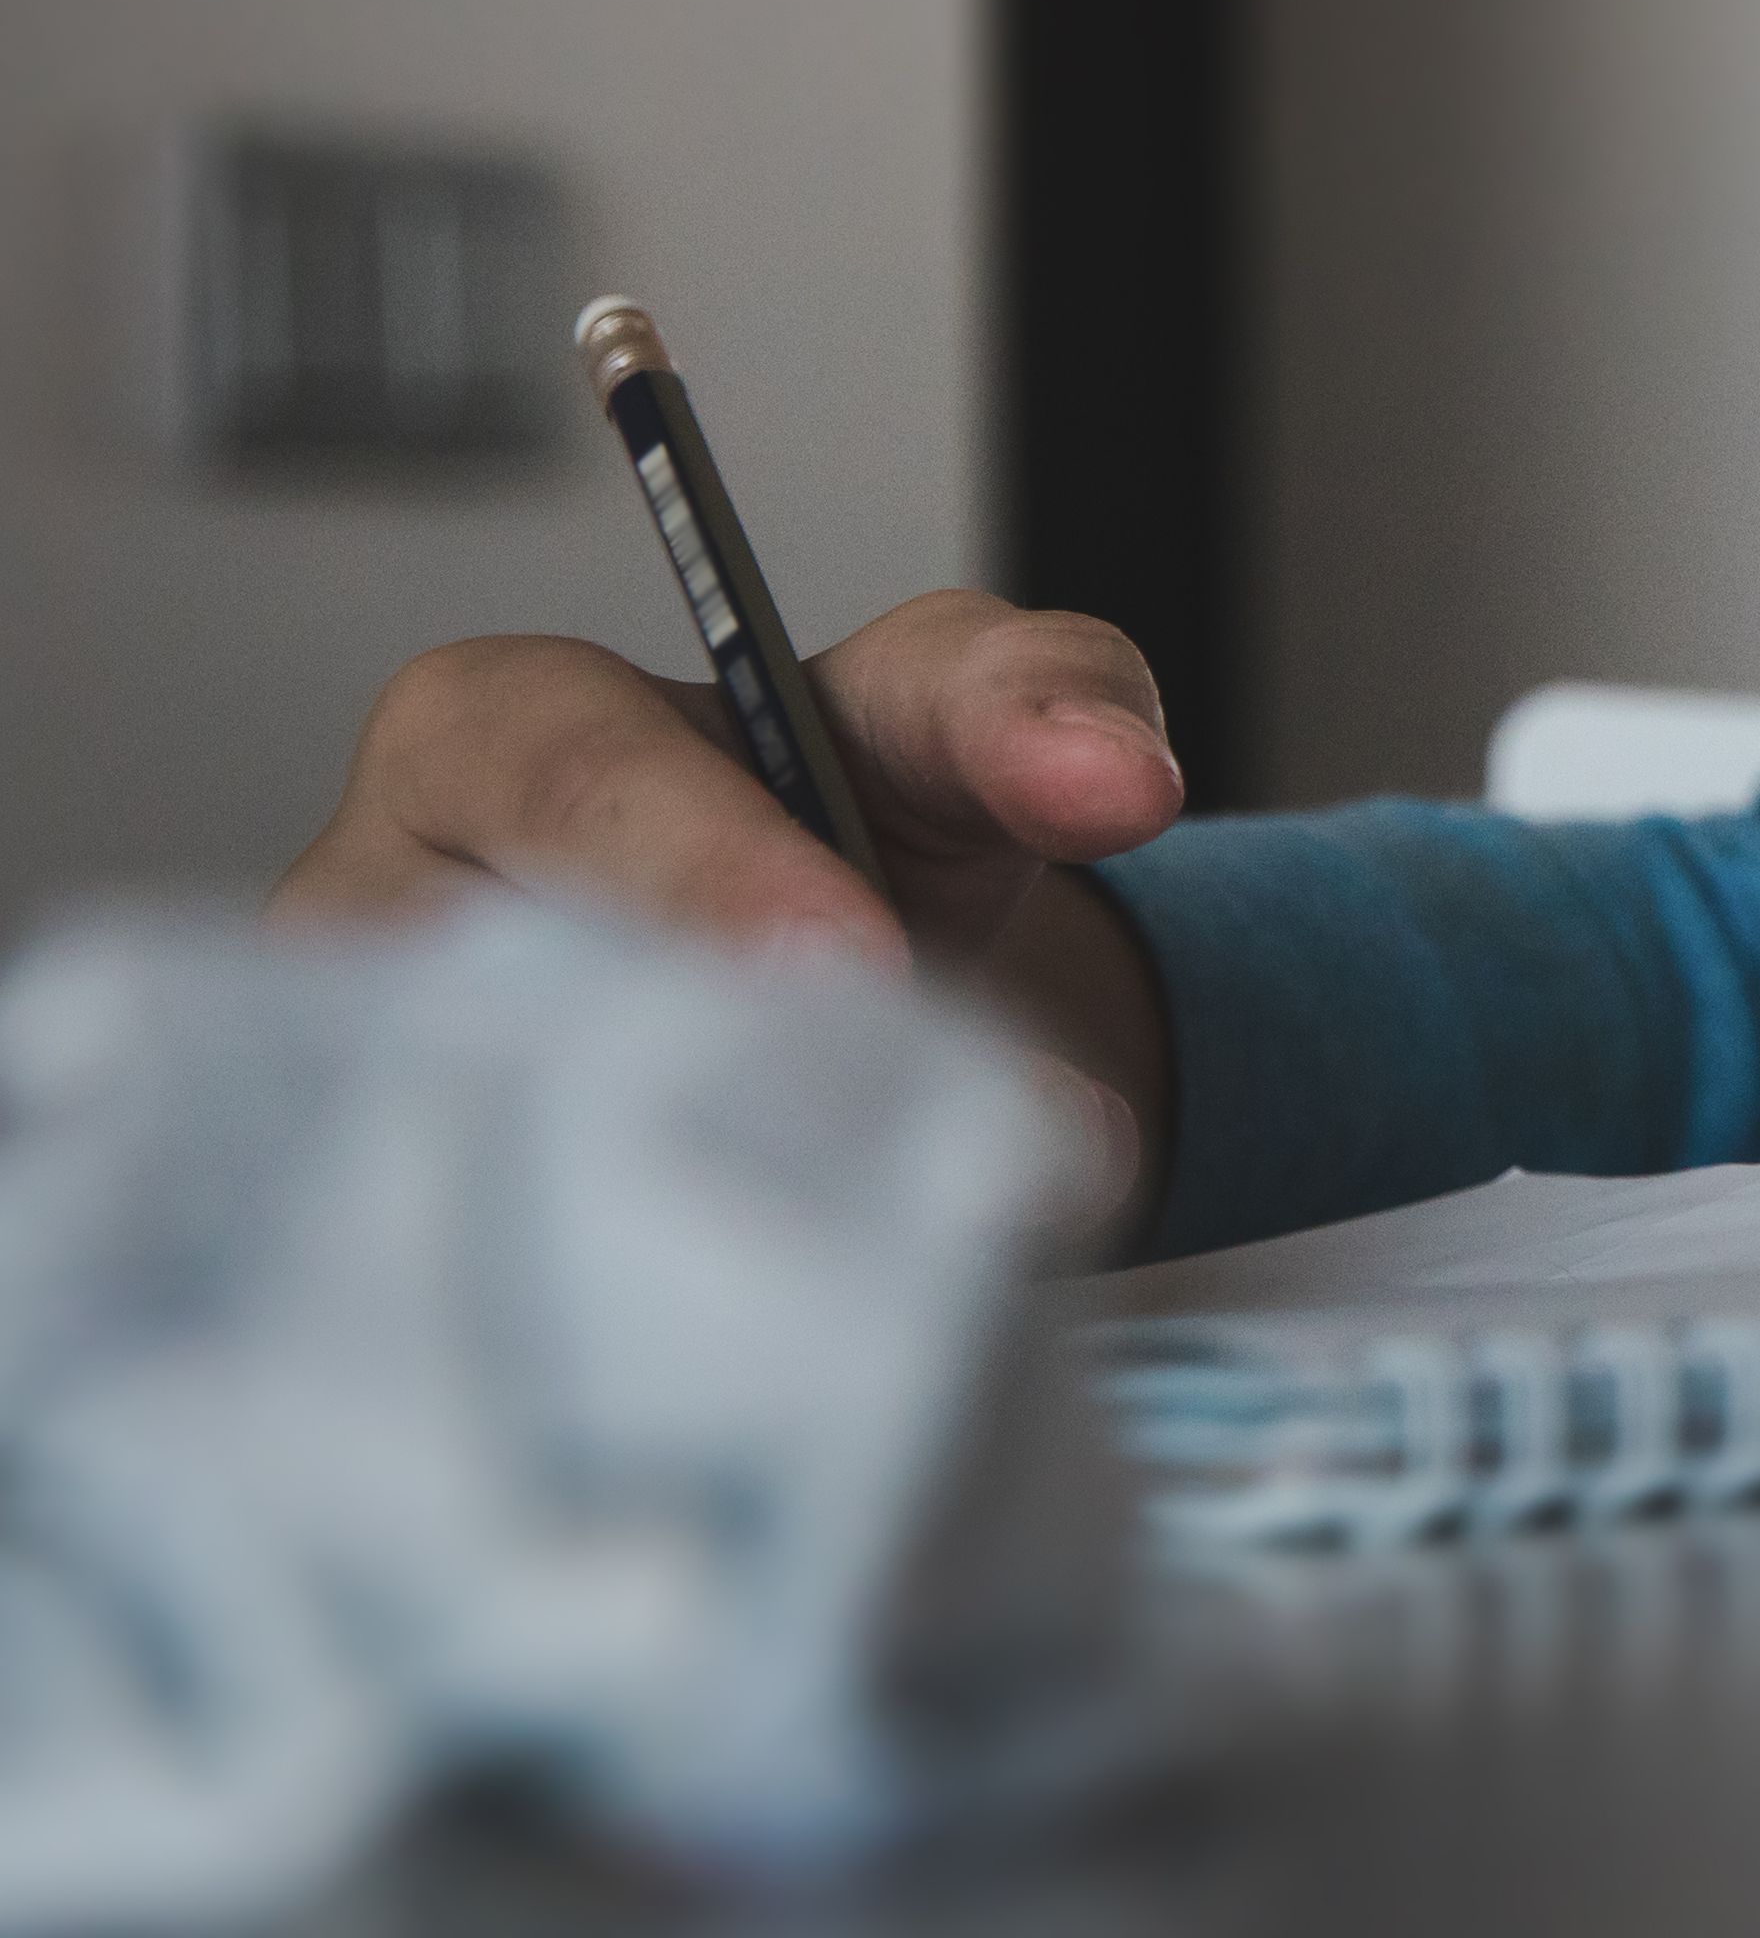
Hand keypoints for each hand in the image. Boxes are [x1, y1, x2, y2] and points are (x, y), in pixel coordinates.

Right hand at [277, 590, 1184, 1246]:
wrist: (845, 968)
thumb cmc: (846, 807)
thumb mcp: (948, 716)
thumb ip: (1044, 700)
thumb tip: (1115, 780)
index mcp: (481, 732)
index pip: (582, 789)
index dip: (720, 874)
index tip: (849, 967)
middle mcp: (381, 908)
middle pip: (533, 987)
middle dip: (721, 1054)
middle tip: (874, 1118)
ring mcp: (374, 1091)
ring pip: (514, 1157)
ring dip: (703, 1203)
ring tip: (870, 1240)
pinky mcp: (403, 1242)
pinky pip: (513, 1282)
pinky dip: (665, 1302)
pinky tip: (786, 1330)